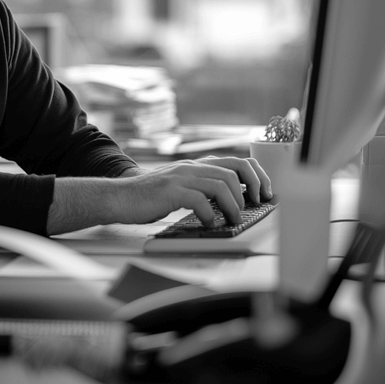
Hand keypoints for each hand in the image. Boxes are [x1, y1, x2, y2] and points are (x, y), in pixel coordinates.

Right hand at [46, 156, 272, 234]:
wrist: (119, 197)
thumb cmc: (150, 198)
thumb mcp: (181, 188)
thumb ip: (202, 189)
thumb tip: (232, 202)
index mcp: (197, 165)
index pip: (237, 161)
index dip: (256, 175)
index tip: (265, 192)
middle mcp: (192, 167)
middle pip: (234, 169)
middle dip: (251, 188)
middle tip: (255, 205)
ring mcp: (181, 177)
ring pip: (220, 183)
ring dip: (233, 204)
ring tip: (233, 219)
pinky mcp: (170, 191)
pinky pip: (199, 199)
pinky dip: (210, 213)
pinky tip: (209, 223)